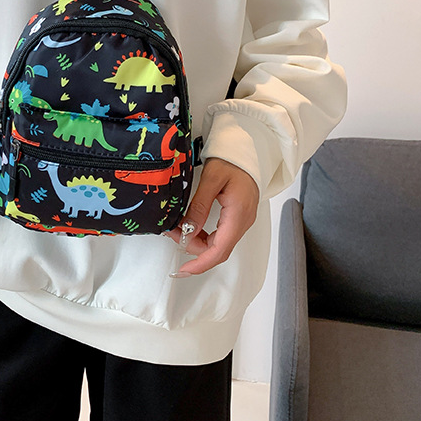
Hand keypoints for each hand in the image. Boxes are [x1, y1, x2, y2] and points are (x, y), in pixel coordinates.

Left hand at [167, 157, 258, 275]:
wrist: (247, 149)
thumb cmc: (232, 159)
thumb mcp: (211, 179)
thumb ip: (199, 206)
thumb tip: (187, 231)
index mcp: (238, 214)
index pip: (219, 250)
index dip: (200, 264)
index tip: (182, 270)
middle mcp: (243, 221)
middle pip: (218, 249)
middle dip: (193, 249)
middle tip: (172, 235)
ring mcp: (242, 220)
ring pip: (219, 243)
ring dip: (198, 242)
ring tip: (177, 229)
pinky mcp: (238, 216)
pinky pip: (222, 234)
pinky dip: (204, 235)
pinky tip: (191, 226)